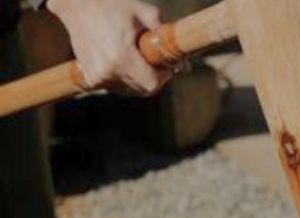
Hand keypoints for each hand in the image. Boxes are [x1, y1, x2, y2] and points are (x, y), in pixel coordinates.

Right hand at [47, 0, 170, 95]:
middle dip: (154, 77)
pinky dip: (126, 78)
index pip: (152, 84)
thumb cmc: (114, 5)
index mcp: (121, 57)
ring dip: (140, 79)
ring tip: (136, 55)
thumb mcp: (145, 12)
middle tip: (154, 58)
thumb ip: (167, 36)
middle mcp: (106, 71)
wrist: (77, 5)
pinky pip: (117, 87)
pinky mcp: (90, 79)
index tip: (165, 62)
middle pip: (143, 89)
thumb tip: (185, 66)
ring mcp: (96, 78)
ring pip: (131, 90)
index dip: (164, 76)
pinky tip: (123, 59)